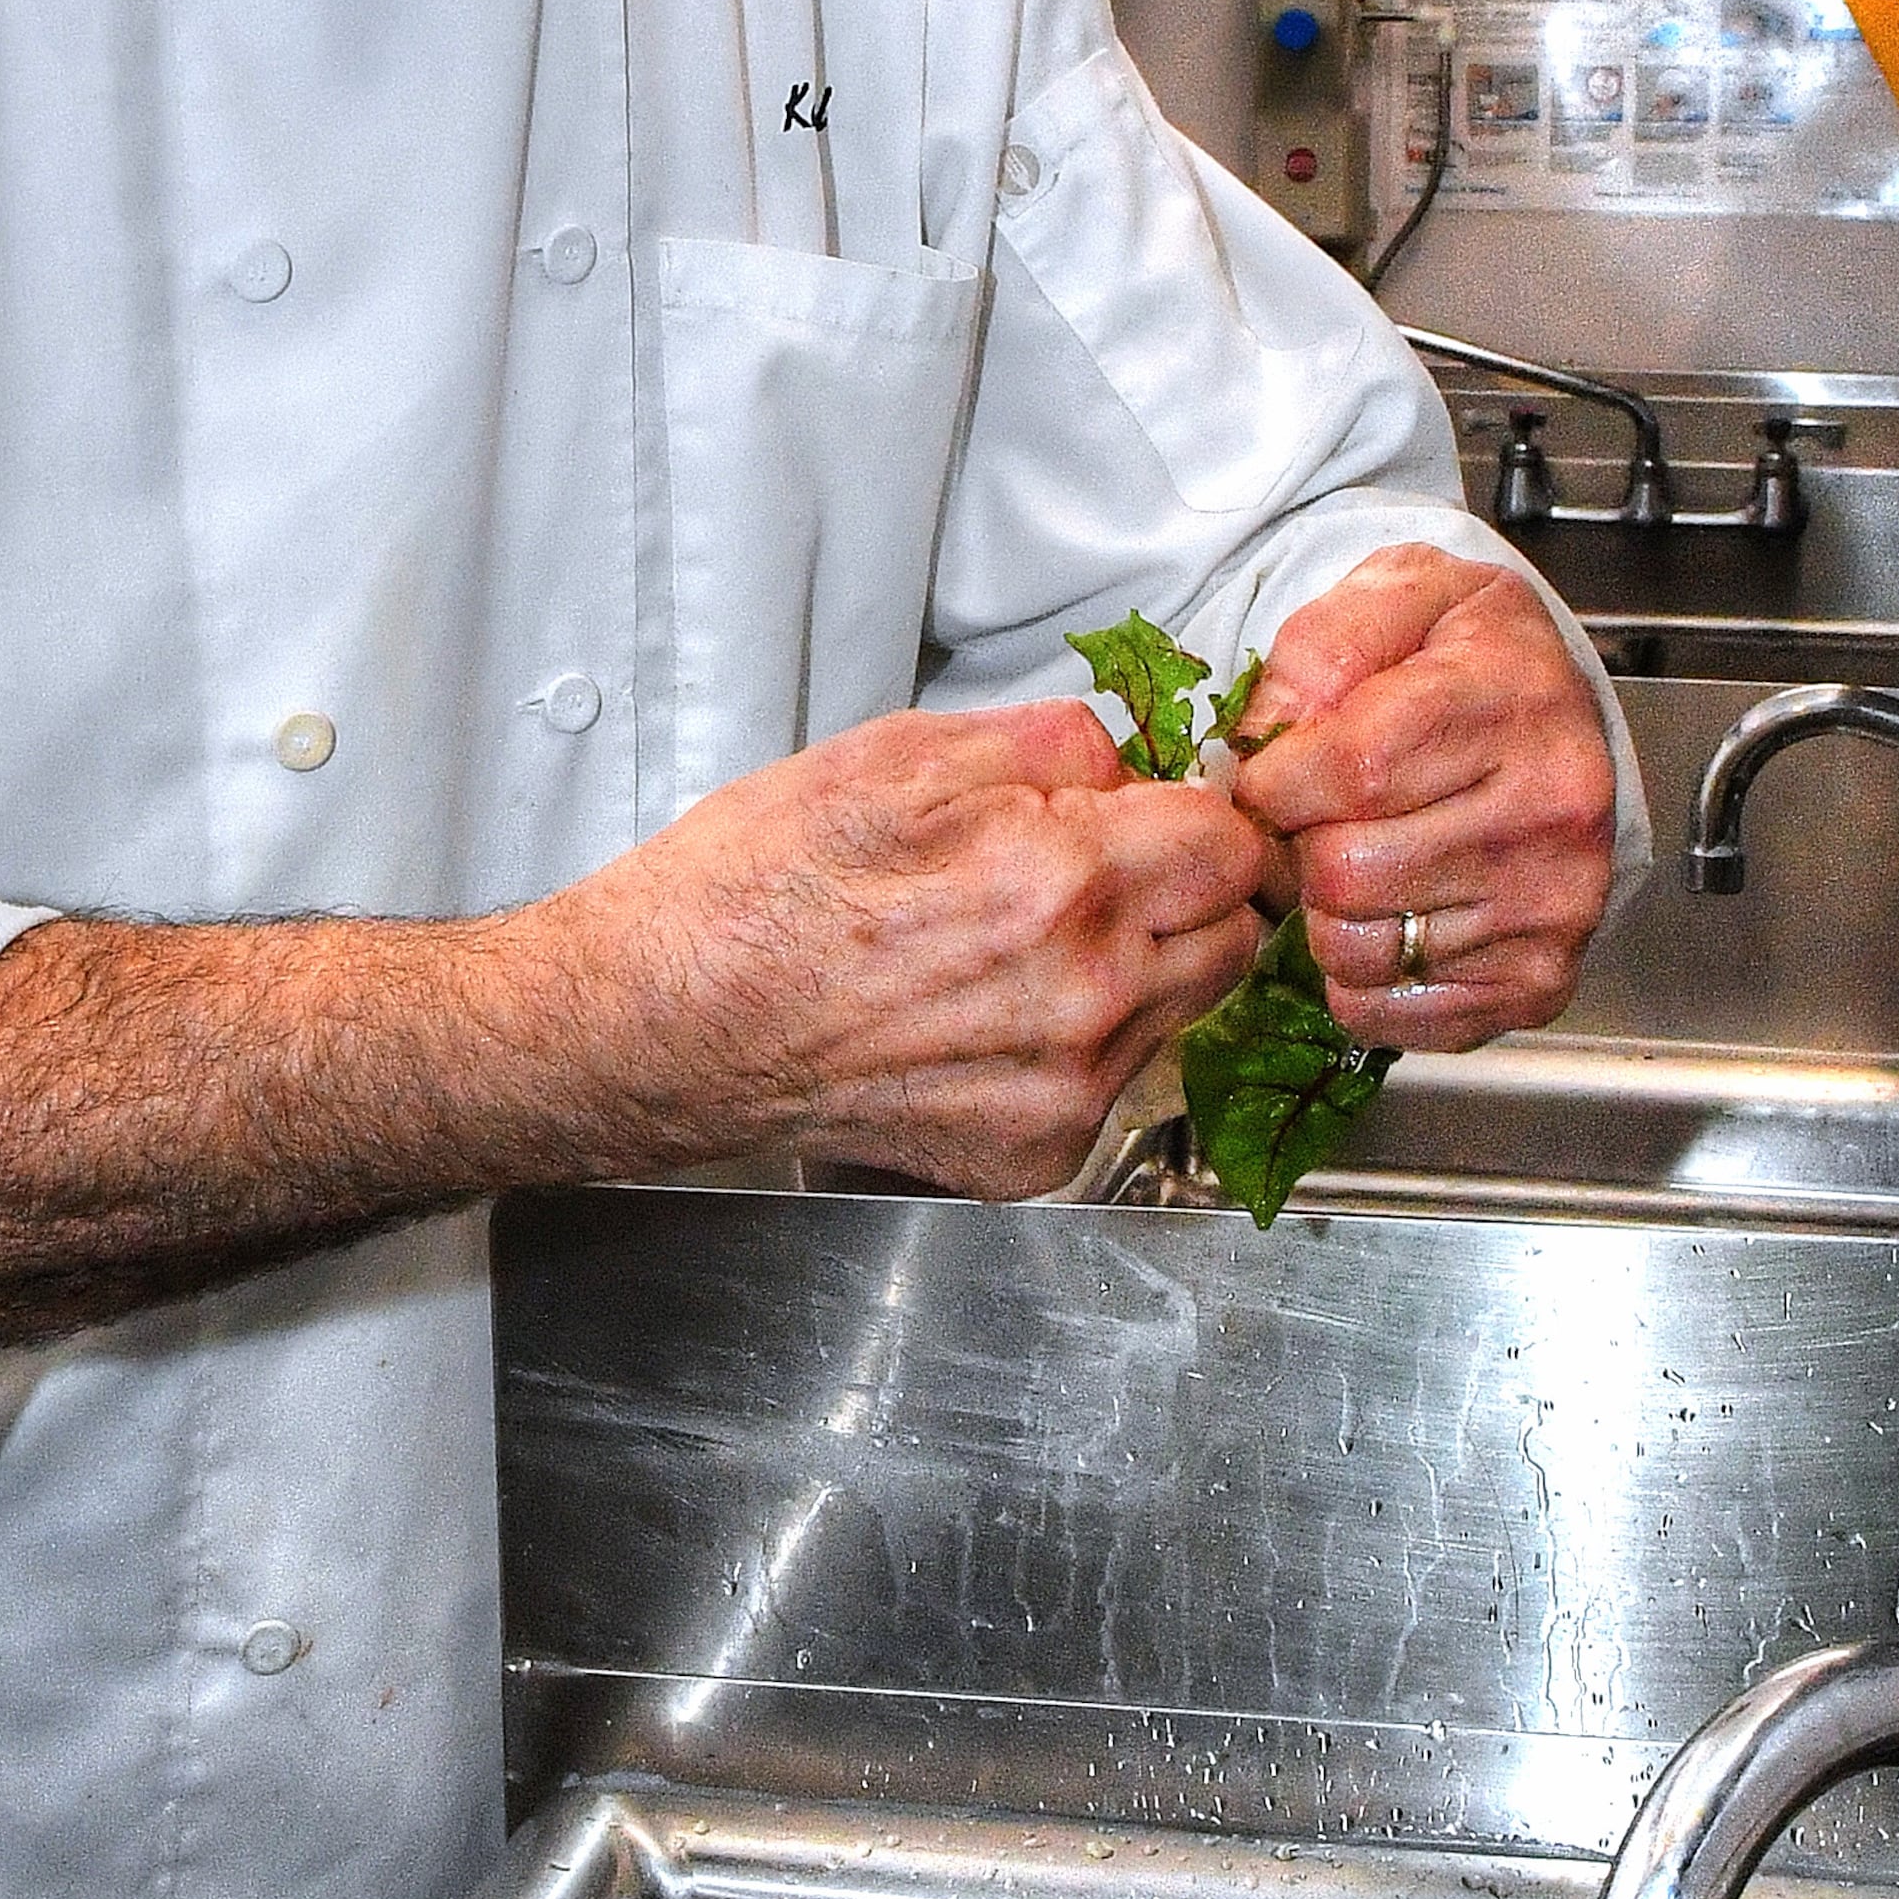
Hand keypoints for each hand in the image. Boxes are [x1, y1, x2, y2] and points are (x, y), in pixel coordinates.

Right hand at [534, 700, 1270, 1196]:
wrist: (662, 1026)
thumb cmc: (755, 894)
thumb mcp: (898, 756)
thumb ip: (1050, 743)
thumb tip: (1133, 757)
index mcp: (1059, 886)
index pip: (1234, 844)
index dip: (1199, 810)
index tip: (1162, 808)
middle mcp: (1080, 1003)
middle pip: (1235, 933)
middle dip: (1190, 887)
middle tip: (1108, 866)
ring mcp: (1063, 1095)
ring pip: (1184, 1010)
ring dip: (1143, 965)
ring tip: (1031, 939)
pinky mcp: (1033, 1156)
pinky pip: (1117, 1083)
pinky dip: (1084, 1043)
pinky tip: (995, 1009)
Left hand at [1229, 546, 1618, 1048]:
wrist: (1552, 711)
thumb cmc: (1462, 656)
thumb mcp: (1398, 593)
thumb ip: (1320, 648)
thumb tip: (1258, 750)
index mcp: (1511, 705)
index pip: (1351, 772)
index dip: (1276, 783)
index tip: (1274, 776)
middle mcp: (1548, 814)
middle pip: (1345, 872)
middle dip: (1301, 848)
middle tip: (1319, 823)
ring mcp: (1550, 908)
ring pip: (1357, 949)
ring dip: (1327, 915)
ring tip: (1360, 863)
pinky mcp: (1537, 982)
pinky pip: (1387, 1012)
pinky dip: (1362, 976)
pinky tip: (1389, 916)